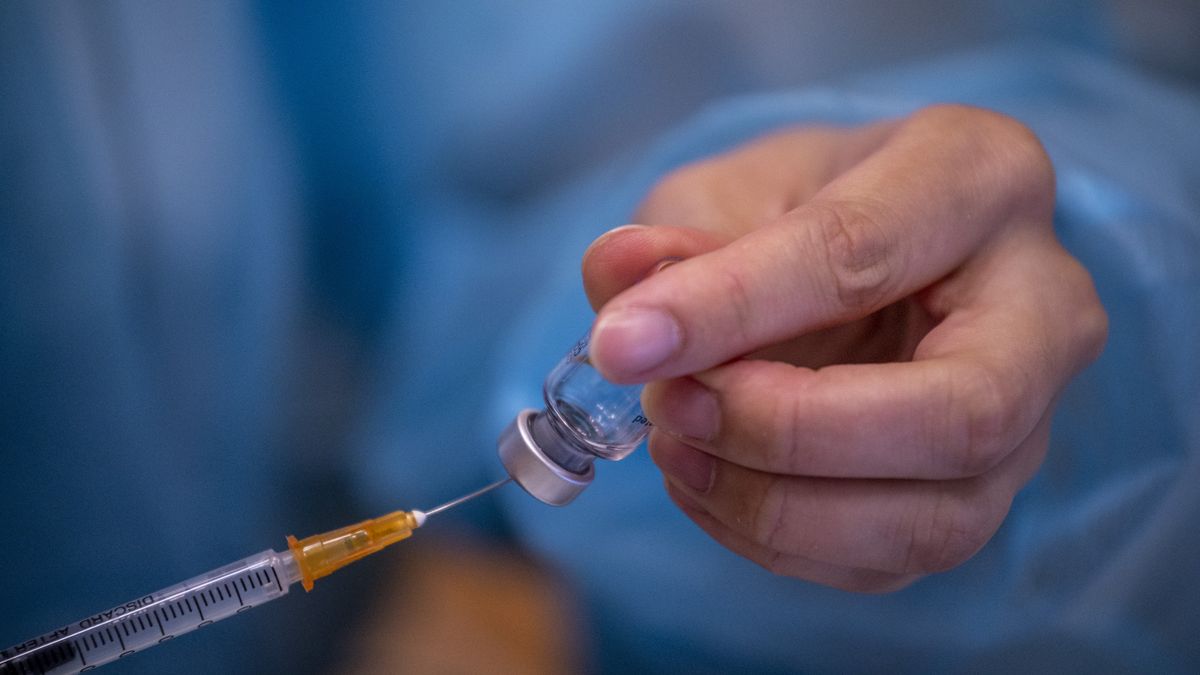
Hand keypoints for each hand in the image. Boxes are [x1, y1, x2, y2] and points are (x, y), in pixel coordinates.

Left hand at [582, 105, 1106, 591]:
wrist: (870, 247)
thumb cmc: (806, 203)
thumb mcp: (731, 187)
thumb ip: (676, 236)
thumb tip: (619, 281)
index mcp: (977, 177)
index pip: (860, 254)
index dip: (730, 307)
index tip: (623, 343)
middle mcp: (1041, 304)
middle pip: (956, 413)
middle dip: (788, 432)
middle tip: (671, 408)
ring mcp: (1032, 414)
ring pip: (937, 518)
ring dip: (779, 509)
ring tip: (678, 453)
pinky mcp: (984, 490)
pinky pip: (894, 560)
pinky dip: (781, 543)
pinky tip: (709, 488)